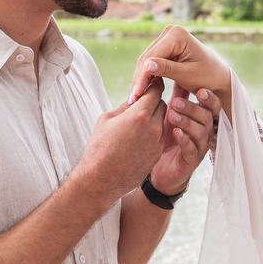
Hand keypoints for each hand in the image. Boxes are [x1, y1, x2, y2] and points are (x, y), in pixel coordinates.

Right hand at [74, 78, 166, 206]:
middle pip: (163, 105)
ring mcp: (158, 143)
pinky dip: (153, 135)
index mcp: (140, 115)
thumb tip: (136, 98)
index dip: (153, 85)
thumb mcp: (107, 119)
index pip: (156, 90)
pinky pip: (160, 138)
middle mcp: (154, 128)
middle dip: (154, 102)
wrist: (100, 180)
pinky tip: (138, 139)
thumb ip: (126, 106)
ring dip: (154, 119)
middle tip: (143, 103)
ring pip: (163, 122)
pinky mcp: (157, 155)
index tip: (150, 83)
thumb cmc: (99, 148)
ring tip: (138, 123)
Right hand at [129, 26, 232, 116]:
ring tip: (135, 99)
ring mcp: (167, 37)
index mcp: (177, 35)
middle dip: (139, 79)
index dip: (142, 77)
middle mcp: (170, 31)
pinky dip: (147, 76)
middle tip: (132, 101)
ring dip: (140, 79)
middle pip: (147, 57)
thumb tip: (147, 65)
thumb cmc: (209, 77)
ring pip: (146, 60)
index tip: (136, 96)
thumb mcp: (189, 75)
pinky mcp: (165, 46)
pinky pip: (152, 61)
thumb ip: (168, 69)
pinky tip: (141, 91)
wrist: (219, 76)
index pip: (153, 57)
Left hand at [149, 85, 223, 194]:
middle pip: (206, 117)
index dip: (209, 98)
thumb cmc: (169, 137)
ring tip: (171, 115)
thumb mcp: (173, 112)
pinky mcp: (192, 160)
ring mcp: (200, 146)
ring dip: (187, 122)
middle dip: (192, 108)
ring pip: (201, 132)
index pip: (213, 106)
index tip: (200, 90)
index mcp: (202, 118)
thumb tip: (177, 71)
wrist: (161, 167)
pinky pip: (192, 149)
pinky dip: (184, 140)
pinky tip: (175, 133)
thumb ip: (178, 94)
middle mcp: (205, 131)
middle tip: (175, 102)